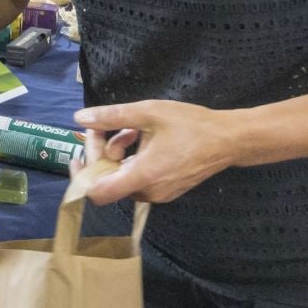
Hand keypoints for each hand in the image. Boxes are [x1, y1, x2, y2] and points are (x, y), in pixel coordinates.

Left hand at [71, 100, 243, 204]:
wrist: (230, 140)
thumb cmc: (191, 125)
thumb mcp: (148, 113)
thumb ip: (112, 117)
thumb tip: (80, 118)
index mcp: (143, 176)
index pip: (97, 194)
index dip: (82, 177)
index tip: (78, 154)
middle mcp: (149, 192)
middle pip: (108, 181)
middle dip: (100, 153)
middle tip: (105, 126)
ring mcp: (159, 194)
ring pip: (122, 177)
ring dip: (117, 153)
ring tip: (130, 129)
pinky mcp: (166, 190)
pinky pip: (138, 178)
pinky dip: (132, 160)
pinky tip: (141, 138)